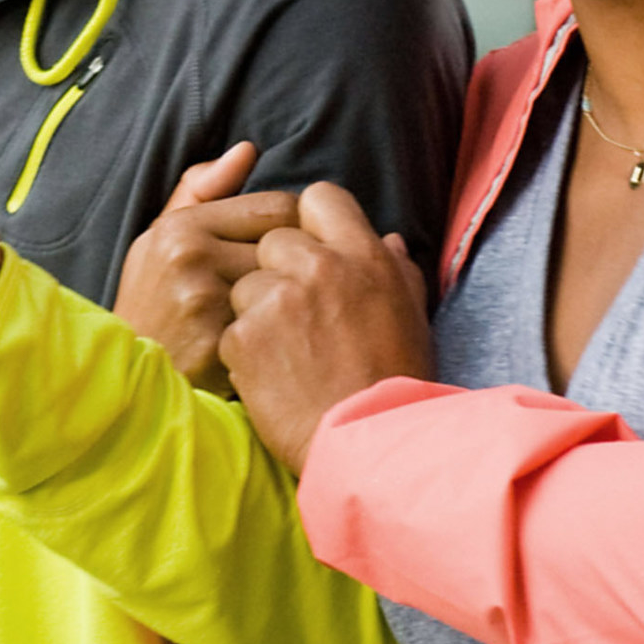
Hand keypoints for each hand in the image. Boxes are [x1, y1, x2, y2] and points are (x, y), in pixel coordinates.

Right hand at [115, 142, 301, 393]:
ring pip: (289, 288)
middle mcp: (191, 257)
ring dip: (296, 303)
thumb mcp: (162, 236)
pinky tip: (276, 345)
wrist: (128, 373)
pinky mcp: (219, 348)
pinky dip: (285, 337)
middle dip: (298, 267)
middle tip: (297, 286)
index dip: (294, 230)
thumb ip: (203, 189)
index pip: (278, 207)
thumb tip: (249, 149)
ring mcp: (205, 304)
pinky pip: (279, 330)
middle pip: (290, 247)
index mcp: (182, 225)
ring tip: (289, 315)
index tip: (288, 253)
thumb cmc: (152, 299)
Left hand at [222, 182, 432, 475]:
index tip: (310, 249)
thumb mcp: (410, 315)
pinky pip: (233, 327)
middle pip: (274, 239)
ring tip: (287, 353)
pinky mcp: (244, 335)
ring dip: (257, 312)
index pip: (319, 198)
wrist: (367, 445)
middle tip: (296, 314)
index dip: (310, 222)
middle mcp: (319, 266)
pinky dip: (245, 351)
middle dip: (278, 270)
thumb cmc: (395, 382)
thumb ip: (395, 269)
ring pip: (247, 283)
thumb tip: (386, 239)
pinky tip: (272, 376)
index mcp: (364, 255)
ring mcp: (277, 299)